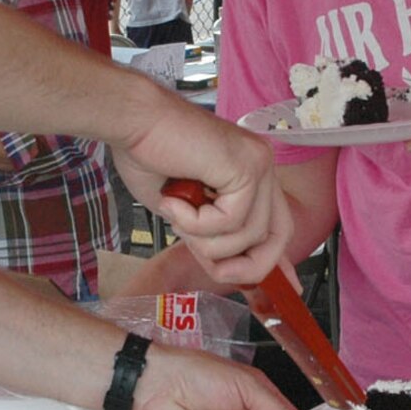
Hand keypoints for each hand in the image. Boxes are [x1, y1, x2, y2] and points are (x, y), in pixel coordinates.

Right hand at [115, 102, 291, 284]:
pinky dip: (197, 223)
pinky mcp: (246, 167)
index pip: (277, 225)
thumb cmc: (148, 155)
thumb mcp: (184, 211)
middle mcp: (262, 166)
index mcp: (251, 172)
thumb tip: (226, 270)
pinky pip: (231, 221)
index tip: (278, 290)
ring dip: (205, 240)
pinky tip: (174, 201)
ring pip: (249, 235)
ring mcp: (258, 165)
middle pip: (277, 236)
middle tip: (216, 270)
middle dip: (248, 265)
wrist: (132, 120)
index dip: (276, 262)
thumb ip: (210, 236)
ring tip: (175, 214)